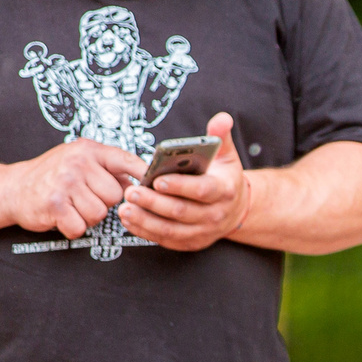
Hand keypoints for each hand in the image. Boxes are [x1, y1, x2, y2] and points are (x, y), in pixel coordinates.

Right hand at [7, 138, 138, 239]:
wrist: (12, 188)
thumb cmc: (51, 176)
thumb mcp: (79, 161)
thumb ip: (108, 168)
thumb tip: (141, 181)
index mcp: (88, 150)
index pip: (125, 159)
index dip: (144, 174)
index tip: (156, 183)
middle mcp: (77, 162)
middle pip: (115, 195)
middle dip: (102, 203)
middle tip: (81, 198)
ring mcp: (65, 182)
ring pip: (100, 213)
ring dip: (87, 217)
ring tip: (71, 206)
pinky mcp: (54, 204)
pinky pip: (80, 226)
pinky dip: (72, 228)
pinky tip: (61, 216)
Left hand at [119, 110, 251, 251]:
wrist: (236, 209)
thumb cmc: (224, 179)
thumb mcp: (226, 156)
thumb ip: (220, 136)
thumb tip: (221, 119)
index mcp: (224, 191)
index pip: (202, 190)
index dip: (179, 186)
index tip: (157, 180)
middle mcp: (215, 215)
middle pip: (181, 211)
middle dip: (153, 203)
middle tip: (131, 192)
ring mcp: (203, 231)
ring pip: (171, 229)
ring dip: (145, 220)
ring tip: (125, 208)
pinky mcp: (190, 242)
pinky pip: (166, 239)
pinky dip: (146, 231)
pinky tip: (130, 220)